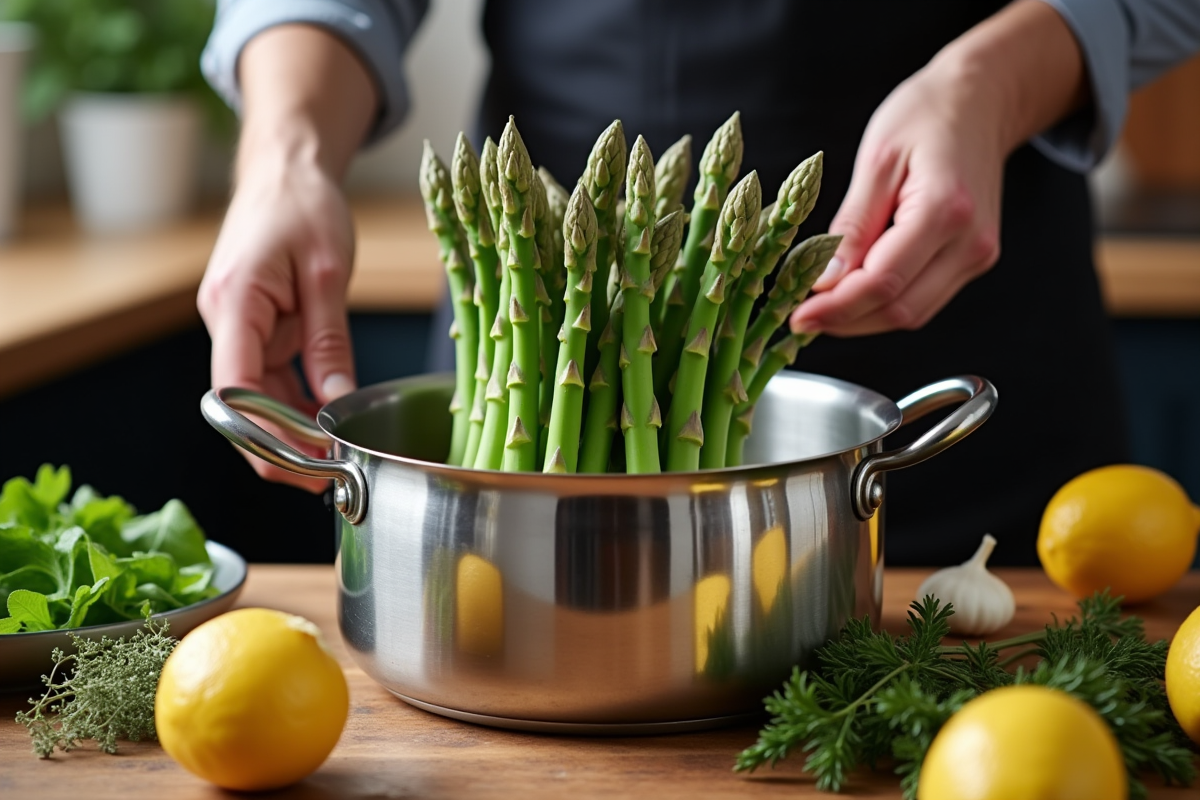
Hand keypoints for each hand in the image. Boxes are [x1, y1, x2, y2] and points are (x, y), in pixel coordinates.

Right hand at [197, 160, 356, 490]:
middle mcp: (225, 321)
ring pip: (254, 398)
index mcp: (234, 303)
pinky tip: (325, 425)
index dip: (261, 435)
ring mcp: (236, 327)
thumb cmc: (304, 207)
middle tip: (328, 478)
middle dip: (277, 447)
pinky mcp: (253, 329)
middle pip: (239, 406)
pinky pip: (268, 380)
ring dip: (289, 431)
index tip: (301, 464)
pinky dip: (294, 406)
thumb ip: (329, 342)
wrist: (287, 172)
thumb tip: (336, 403)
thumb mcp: (328, 274)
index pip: (233, 388)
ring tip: (334, 459)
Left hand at [790, 61, 1003, 336]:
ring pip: (912, 314)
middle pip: (899, 309)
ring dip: (862, 319)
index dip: (836, 308)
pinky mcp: (973, 260)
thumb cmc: (925, 117)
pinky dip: (884, 304)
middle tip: (800, 318)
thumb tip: (825, 281)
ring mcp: (977, 256)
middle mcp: (970, 243)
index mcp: (945, 210)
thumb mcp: (876, 160)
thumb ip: (853, 225)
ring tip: (821, 308)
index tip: (797, 316)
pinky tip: (853, 293)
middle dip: (845, 321)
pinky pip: (923, 299)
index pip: (883, 282)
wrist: (979, 102)